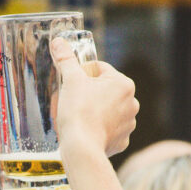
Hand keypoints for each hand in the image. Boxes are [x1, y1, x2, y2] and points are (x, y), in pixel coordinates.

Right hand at [50, 37, 138, 160]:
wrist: (82, 147)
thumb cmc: (78, 111)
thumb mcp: (70, 80)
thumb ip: (66, 59)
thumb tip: (59, 42)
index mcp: (123, 84)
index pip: (99, 69)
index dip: (82, 73)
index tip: (72, 83)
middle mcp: (132, 103)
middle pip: (104, 90)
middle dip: (88, 93)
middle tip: (72, 100)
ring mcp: (129, 124)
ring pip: (107, 110)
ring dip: (94, 110)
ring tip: (79, 117)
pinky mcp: (122, 141)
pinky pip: (109, 129)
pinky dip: (99, 129)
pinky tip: (87, 130)